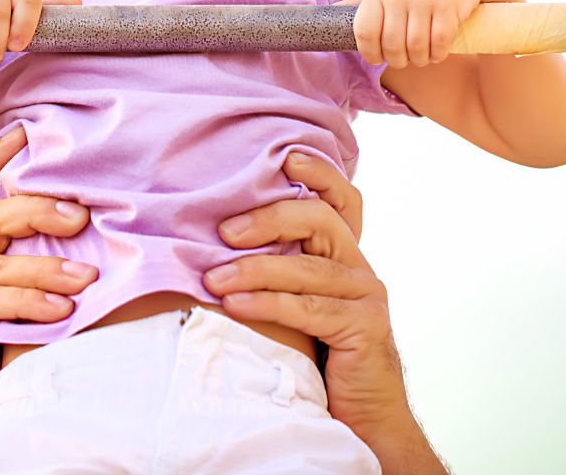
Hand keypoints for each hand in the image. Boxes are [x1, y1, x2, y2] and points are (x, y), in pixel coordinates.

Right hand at [0, 195, 97, 466]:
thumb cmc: (10, 358)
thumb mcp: (29, 300)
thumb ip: (39, 264)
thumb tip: (91, 223)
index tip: (28, 132)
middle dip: (36, 210)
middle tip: (80, 216)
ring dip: (46, 269)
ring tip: (86, 278)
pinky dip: (30, 304)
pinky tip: (62, 313)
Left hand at [202, 152, 447, 470]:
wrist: (359, 421)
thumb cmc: (315, 357)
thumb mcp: (293, 301)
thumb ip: (276, 268)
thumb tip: (215, 239)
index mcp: (342, 254)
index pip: (339, 199)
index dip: (317, 173)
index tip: (283, 159)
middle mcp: (358, 267)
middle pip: (320, 219)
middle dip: (270, 218)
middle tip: (224, 231)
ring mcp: (366, 295)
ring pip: (308, 268)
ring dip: (254, 270)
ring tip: (214, 280)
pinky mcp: (366, 327)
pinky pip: (310, 308)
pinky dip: (267, 304)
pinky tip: (235, 306)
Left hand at [334, 0, 492, 68]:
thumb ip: (357, 3)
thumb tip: (323, 13)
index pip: (364, 32)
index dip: (370, 53)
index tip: (378, 59)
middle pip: (391, 45)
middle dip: (398, 61)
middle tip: (406, 60)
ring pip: (416, 47)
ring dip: (419, 60)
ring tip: (422, 58)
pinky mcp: (448, 5)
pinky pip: (439, 42)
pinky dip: (437, 54)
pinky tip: (437, 52)